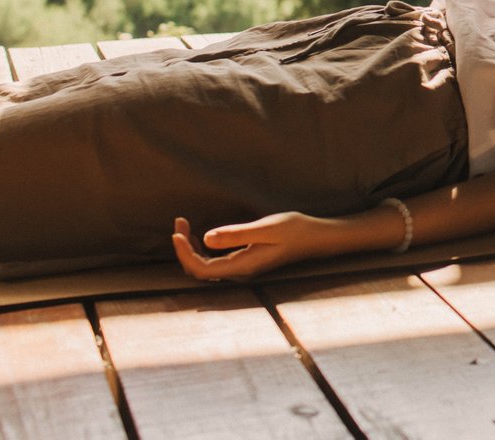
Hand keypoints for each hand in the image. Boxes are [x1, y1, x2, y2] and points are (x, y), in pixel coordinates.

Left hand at [171, 212, 330, 280]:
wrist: (317, 238)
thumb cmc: (296, 230)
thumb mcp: (267, 228)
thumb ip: (236, 234)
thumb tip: (206, 239)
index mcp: (243, 266)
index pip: (201, 269)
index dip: (184, 253)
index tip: (177, 232)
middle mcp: (240, 271)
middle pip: (198, 270)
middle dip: (183, 248)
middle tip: (179, 222)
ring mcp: (242, 268)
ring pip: (204, 266)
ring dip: (191, 248)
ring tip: (184, 226)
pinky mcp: (245, 261)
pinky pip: (214, 261)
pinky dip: (202, 248)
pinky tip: (202, 235)